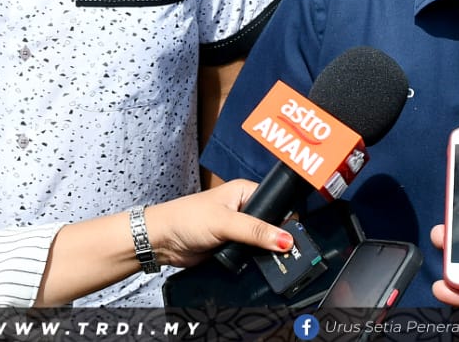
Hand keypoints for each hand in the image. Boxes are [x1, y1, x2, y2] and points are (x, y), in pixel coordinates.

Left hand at [144, 178, 291, 267]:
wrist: (162, 241)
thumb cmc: (186, 219)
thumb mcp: (225, 222)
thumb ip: (256, 231)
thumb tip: (286, 239)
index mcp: (245, 192)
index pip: (277, 204)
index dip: (287, 220)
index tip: (297, 238)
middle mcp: (244, 209)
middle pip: (272, 225)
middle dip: (278, 239)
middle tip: (290, 254)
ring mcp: (238, 229)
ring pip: (262, 242)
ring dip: (265, 252)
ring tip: (277, 262)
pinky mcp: (232, 247)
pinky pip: (251, 255)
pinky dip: (254, 261)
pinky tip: (261, 267)